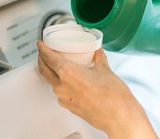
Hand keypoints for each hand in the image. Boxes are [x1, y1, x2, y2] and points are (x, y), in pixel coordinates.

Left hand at [37, 41, 157, 138]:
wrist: (119, 116)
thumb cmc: (113, 96)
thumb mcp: (105, 70)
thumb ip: (99, 58)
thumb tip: (97, 52)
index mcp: (68, 73)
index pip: (48, 58)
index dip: (43, 49)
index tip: (41, 44)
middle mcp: (62, 86)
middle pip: (44, 70)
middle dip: (42, 60)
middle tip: (44, 54)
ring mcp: (64, 99)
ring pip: (51, 83)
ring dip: (50, 73)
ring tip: (56, 67)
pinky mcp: (70, 107)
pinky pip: (60, 93)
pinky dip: (60, 85)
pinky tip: (69, 82)